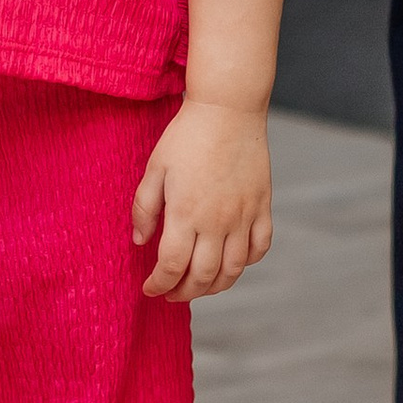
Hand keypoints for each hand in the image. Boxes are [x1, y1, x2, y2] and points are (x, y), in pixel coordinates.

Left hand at [133, 95, 272, 299]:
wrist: (228, 108)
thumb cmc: (186, 136)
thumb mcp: (155, 168)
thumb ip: (144, 207)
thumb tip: (140, 241)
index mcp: (185, 213)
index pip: (171, 266)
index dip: (159, 284)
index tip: (150, 289)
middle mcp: (217, 221)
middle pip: (203, 276)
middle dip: (184, 293)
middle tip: (172, 293)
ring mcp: (244, 215)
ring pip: (233, 270)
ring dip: (215, 287)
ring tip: (199, 285)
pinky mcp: (262, 206)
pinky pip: (260, 247)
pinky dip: (247, 263)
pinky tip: (231, 262)